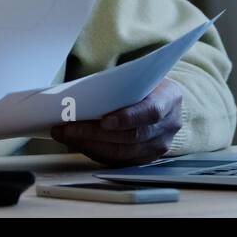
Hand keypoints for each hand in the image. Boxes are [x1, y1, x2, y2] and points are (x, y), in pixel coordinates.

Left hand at [50, 78, 182, 166]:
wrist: (164, 99)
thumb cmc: (146, 84)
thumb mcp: (140, 76)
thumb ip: (120, 84)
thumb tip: (81, 94)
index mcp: (170, 98)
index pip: (151, 112)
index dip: (127, 118)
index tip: (104, 121)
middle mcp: (169, 125)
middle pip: (131, 136)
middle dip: (95, 133)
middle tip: (68, 127)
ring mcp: (160, 145)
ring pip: (122, 153)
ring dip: (90, 145)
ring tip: (65, 134)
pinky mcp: (147, 158)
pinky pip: (118, 161)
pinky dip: (95, 152)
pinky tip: (77, 143)